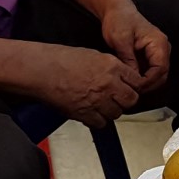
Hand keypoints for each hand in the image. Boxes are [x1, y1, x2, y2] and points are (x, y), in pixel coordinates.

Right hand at [25, 43, 143, 128]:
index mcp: (112, 67)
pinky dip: (97, 120)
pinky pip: (100, 123)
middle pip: (131, 100)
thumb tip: (122, 77)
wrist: (41, 70)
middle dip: (125, 100)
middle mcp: (108, 84)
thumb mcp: (94, 55)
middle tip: (117, 98)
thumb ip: (112, 67)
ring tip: (101, 104)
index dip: (134, 86)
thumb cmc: (61, 60)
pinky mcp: (84, 113)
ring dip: (111, 110)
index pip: (137, 82)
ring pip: (117, 113)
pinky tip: (91, 112)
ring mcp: (97, 100)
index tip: (129, 88)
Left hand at [100, 0, 170, 92]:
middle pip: (162, 75)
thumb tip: (133, 78)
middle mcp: (163, 48)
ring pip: (158, 76)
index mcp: (159, 43)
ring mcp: (158, 53)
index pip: (160, 69)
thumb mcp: (120, 40)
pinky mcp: (151, 56)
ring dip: (146, 84)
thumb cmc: (119, 20)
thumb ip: (128, 59)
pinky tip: (131, 82)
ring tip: (130, 88)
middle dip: (148, 86)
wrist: (117, 10)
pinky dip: (143, 79)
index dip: (148, 82)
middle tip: (131, 91)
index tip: (134, 87)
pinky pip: (152, 72)